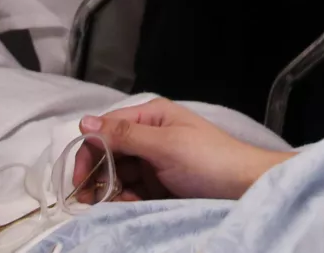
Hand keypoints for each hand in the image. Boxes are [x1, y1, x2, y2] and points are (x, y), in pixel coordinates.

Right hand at [76, 99, 295, 201]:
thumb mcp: (166, 145)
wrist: (245, 188)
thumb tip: (85, 122)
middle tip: (85, 200)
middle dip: (95, 175)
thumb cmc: (210, 160)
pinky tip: (125, 206)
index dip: (88, 151)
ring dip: (108, 190)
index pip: (106, 128)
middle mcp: (149, 135)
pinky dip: (124, 199)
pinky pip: (131, 190)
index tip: (78, 178)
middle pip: (108, 153)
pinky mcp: (159, 184)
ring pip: (117, 174)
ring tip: (107, 206)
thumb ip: (125, 135)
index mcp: (151, 116)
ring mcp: (154, 161)